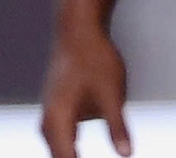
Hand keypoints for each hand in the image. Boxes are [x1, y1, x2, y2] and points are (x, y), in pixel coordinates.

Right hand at [40, 23, 131, 157]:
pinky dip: (74, 154)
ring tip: (87, 157)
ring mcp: (52, 119)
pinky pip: (64, 145)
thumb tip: (127, 155)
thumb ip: (118, 126)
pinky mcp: (59, 114)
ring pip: (61, 154)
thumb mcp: (112, 93)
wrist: (77, 30)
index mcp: (58, 123)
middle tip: (117, 154)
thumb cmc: (94, 59)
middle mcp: (49, 125)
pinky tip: (82, 156)